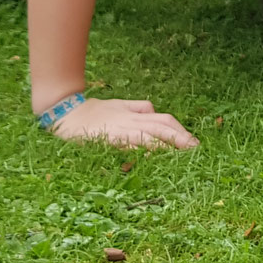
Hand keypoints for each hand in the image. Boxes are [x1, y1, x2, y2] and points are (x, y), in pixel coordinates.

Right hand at [46, 97, 199, 150]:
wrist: (65, 114)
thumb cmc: (91, 113)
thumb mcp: (118, 106)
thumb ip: (137, 108)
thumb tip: (154, 111)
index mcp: (133, 113)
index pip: (163, 119)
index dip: (179, 129)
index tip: (192, 142)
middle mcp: (130, 120)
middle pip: (162, 125)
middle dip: (181, 137)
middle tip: (196, 150)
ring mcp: (121, 129)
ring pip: (151, 134)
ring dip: (169, 143)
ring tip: (184, 153)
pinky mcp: (110, 138)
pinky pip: (132, 143)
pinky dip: (146, 149)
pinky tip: (157, 156)